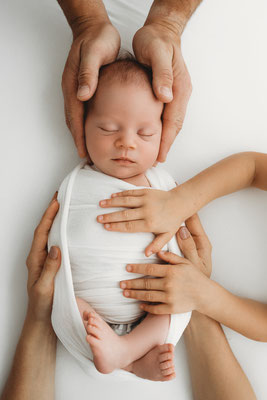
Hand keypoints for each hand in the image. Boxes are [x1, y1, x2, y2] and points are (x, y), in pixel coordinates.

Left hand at [26, 193, 60, 323]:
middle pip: (44, 229)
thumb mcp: (45, 288)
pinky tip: (70, 232)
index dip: (48, 215)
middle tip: (61, 198)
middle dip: (51, 212)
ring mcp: (45, 261)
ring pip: (50, 235)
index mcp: (34, 260)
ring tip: (66, 209)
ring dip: (57, 221)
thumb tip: (56, 247)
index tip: (56, 201)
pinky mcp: (53, 266)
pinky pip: (57, 244)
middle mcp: (39, 258)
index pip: (41, 232)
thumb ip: (50, 269)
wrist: (42, 323)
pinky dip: (62, 233)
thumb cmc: (41, 307)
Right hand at [62, 21, 120, 157]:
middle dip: (80, 140)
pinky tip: (96, 130)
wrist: (95, 28)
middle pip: (74, 120)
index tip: (83, 152)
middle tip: (87, 158)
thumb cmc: (98, 39)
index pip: (75, 116)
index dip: (79, 135)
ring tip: (90, 149)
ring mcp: (77, 89)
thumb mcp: (94, 53)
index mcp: (74, 85)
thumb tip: (82, 96)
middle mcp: (73, 90)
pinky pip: (84, 110)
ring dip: (83, 134)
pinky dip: (88, 123)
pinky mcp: (84, 88)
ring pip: (78, 117)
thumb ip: (88, 74)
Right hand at [97, 186, 188, 255]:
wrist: (181, 202)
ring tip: (100, 205)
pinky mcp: (146, 192)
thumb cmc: (173, 220)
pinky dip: (121, 194)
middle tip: (98, 218)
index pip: (130, 226)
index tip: (106, 227)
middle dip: (110, 216)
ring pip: (125, 201)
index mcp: (150, 223)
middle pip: (124, 214)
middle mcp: (146, 211)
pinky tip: (112, 196)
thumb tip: (146, 254)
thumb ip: (157, 245)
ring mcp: (145, 200)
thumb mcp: (167, 235)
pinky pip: (131, 193)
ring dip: (112, 203)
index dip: (117, 226)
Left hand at [119, 214, 211, 314]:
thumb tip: (157, 250)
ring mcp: (170, 297)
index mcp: (171, 271)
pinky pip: (155, 308)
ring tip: (125, 293)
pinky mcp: (171, 309)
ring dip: (134, 294)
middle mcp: (169, 284)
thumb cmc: (195, 277)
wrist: (205, 295)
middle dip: (131, 283)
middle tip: (120, 283)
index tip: (127, 268)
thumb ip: (171, 256)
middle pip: (145, 283)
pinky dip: (146, 307)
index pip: (149, 268)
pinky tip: (139, 305)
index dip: (136, 268)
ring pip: (147, 296)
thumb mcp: (185, 262)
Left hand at [133, 23, 191, 161]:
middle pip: (175, 125)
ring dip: (165, 138)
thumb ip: (162, 75)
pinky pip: (167, 115)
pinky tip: (153, 134)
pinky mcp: (170, 93)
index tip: (160, 155)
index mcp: (179, 88)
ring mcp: (176, 94)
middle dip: (167, 144)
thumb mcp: (157, 53)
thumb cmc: (155, 41)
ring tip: (157, 153)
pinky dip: (162, 128)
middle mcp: (180, 93)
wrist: (160, 32)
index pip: (173, 120)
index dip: (167, 139)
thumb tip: (165, 97)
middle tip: (158, 160)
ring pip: (172, 122)